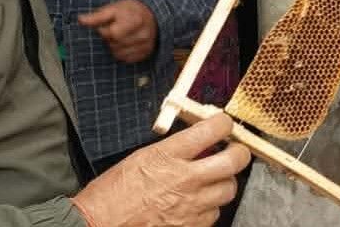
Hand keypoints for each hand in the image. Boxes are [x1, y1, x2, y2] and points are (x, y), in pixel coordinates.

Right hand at [71, 113, 249, 226]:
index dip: (224, 123)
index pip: (211, 130)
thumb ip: (171, 151)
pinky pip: (214, 215)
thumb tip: (194, 144)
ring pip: (228, 190)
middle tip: (236, 150)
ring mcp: (191, 206)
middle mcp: (185, 180)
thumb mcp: (140, 158)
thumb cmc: (112, 193)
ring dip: (224, 182)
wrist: (100, 223)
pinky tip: (199, 203)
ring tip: (214, 179)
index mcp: (168, 155)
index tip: (225, 123)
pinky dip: (210, 207)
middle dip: (240, 153)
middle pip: (233, 162)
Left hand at [78, 0, 157, 63]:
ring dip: (115, 46)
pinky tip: (125, 43)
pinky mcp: (146, 53)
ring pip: (119, 54)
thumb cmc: (129, 10)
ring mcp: (146, 45)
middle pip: (115, 44)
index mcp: (135, 20)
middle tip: (116, 29)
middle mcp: (143, 34)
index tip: (109, 24)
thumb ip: (97, 16)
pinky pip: (126, 59)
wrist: (151, 14)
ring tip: (121, 36)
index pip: (113, 33)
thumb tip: (81, 20)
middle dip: (110, 38)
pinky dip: (122, 52)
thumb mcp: (113, 8)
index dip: (106, 30)